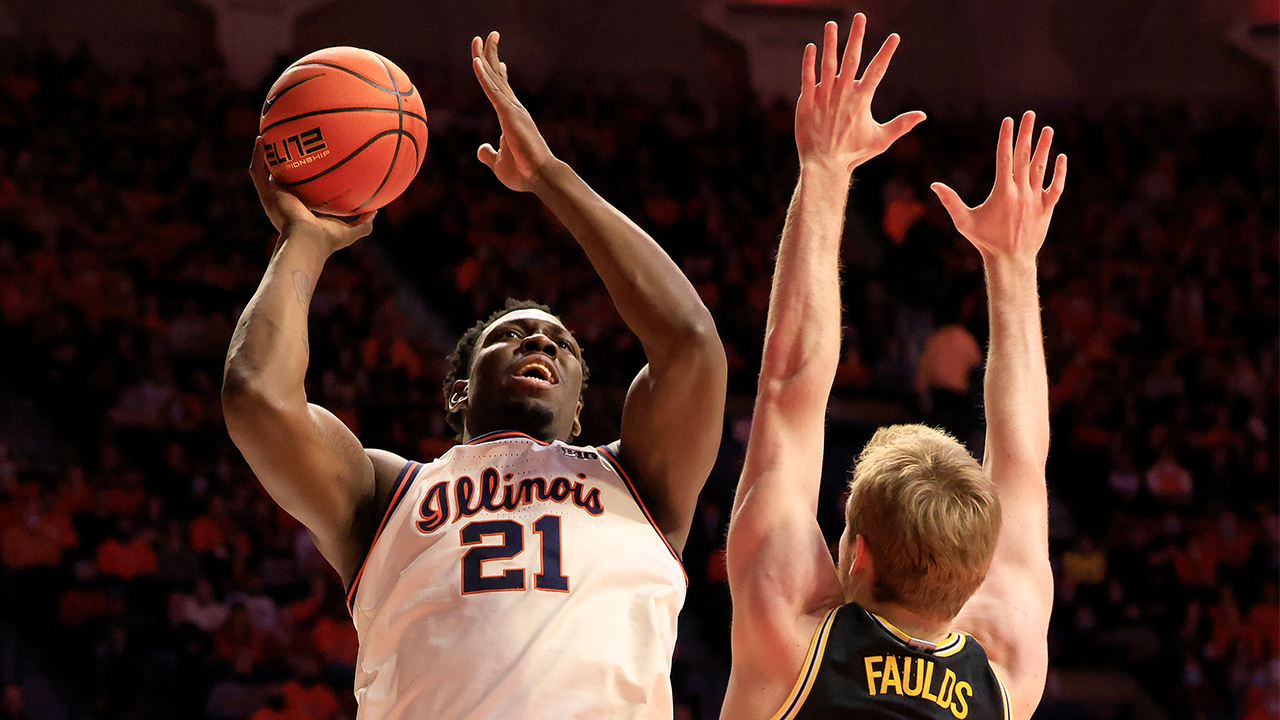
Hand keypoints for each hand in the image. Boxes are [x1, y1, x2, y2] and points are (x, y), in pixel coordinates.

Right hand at [249, 137, 374, 253]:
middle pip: (281, 179)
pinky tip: (259, 140)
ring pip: (265, 172)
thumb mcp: (351, 230)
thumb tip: (376, 209)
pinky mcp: (266, 194)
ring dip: (265, 156)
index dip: (302, 178)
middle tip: (286, 146)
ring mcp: (273, 198)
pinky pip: (257, 171)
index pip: (300, 191)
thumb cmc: (327, 239)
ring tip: (267, 137)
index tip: (308, 164)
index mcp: (301, 210)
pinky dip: (257, 156)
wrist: (308, 240)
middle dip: (282, 164)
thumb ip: (364, 221)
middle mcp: (285, 202)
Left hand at [472, 31, 555, 191]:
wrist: (541, 178)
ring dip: (485, 56)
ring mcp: (512, 110)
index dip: (497, 74)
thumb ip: (488, 154)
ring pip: (493, 78)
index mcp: (511, 118)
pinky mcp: (509, 116)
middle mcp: (513, 109)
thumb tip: (480, 149)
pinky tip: (476, 61)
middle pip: (497, 76)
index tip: (498, 61)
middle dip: (491, 54)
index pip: (502, 90)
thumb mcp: (498, 164)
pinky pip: (492, 92)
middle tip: (489, 35)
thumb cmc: (524, 173)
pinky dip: (483, 76)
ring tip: (479, 38)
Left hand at [795, 16, 924, 173]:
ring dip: (830, 41)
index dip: (886, 52)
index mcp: (861, 99)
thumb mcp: (881, 140)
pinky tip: (811, 46)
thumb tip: (923, 115)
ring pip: (828, 62)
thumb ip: (901, 125)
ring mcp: (824, 95)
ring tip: (832, 23)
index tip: (895, 37)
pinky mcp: (807, 101)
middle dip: (857, 36)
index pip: (877, 70)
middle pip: (852, 58)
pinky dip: (809, 61)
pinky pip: (807, 76)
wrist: (824, 164)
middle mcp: (843, 93)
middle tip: (861, 16)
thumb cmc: (853, 153)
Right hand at [931, 112, 1065, 261]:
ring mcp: (1036, 200)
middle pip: (1024, 156)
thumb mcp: (964, 222)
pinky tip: (1060, 157)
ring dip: (1044, 147)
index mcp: (1002, 192)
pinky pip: (1056, 186)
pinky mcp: (1046, 209)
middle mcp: (1021, 192)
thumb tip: (934, 185)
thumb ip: (950, 202)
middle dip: (1026, 134)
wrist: (1010, 260)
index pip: (1004, 157)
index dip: (1006, 137)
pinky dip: (1059, 172)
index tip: (1008, 120)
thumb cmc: (984, 241)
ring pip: (1041, 168)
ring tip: (1047, 129)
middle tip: (1030, 114)